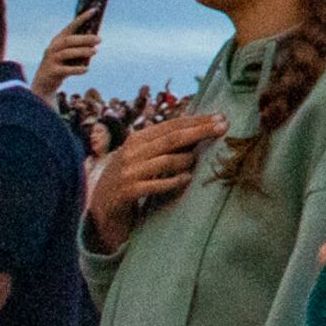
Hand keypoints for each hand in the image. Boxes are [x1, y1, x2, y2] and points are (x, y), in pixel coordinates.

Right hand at [33, 19, 102, 103]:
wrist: (44, 83)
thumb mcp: (69, 54)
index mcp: (58, 40)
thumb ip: (79, 47)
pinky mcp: (52, 72)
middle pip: (69, 40)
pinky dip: (77, 69)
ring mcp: (51, 60)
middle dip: (85, 38)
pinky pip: (66, 70)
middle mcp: (53, 48)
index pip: (71, 26)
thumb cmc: (61, 65)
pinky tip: (86, 69)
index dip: (82, 18)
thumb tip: (96, 39)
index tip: (94, 10)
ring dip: (82, 51)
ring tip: (95, 51)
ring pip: (67, 53)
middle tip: (99, 39)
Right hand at [87, 113, 224, 251]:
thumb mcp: (142, 156)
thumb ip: (162, 144)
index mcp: (137, 139)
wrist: (101, 207)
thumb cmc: (129, 178)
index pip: (171, 125)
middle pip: (172, 138)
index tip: (220, 117)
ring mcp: (128, 172)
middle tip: (223, 127)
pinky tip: (187, 179)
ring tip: (201, 158)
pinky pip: (156, 185)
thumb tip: (198, 130)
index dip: (196, 121)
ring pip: (165, 160)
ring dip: (187, 159)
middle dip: (200, 131)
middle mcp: (132, 152)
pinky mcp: (127, 192)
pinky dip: (174, 181)